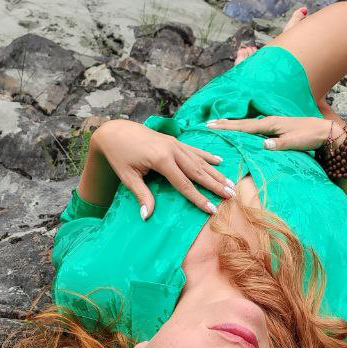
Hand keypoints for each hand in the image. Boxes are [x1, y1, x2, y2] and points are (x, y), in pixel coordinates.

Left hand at [92, 120, 234, 217]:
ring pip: (200, 161)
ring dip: (216, 173)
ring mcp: (174, 143)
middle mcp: (172, 150)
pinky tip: (219, 161)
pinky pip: (194, 150)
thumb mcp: (128, 177)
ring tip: (230, 183)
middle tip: (231, 195)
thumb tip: (147, 216)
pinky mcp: (173, 140)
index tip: (212, 210)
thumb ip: (141, 195)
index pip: (185, 184)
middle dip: (215, 185)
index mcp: (162, 160)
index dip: (199, 198)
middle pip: (198, 172)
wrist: (115, 131)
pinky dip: (207, 156)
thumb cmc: (119, 155)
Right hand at [207, 115, 343, 151]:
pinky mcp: (276, 128)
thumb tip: (263, 146)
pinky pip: (254, 128)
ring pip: (247, 125)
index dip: (228, 128)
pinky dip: (243, 128)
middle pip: (242, 124)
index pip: (245, 127)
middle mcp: (269, 122)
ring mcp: (272, 124)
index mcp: (271, 124)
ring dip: (233, 125)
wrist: (324, 132)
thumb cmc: (309, 137)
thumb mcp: (295, 142)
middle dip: (225, 124)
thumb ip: (279, 144)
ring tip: (219, 124)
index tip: (213, 126)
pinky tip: (240, 130)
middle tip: (208, 124)